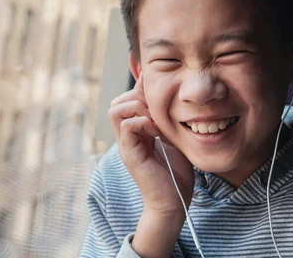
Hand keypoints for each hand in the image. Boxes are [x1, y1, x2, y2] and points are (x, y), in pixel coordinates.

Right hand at [108, 73, 194, 216]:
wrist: (173, 202)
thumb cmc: (176, 173)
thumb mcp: (173, 138)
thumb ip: (167, 121)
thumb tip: (174, 100)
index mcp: (136, 131)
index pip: (128, 99)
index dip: (140, 90)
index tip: (160, 92)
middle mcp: (127, 136)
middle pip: (117, 102)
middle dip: (137, 97)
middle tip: (157, 111)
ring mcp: (126, 145)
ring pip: (116, 109)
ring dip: (137, 108)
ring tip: (155, 121)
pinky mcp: (130, 154)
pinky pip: (126, 126)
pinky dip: (141, 122)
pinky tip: (156, 131)